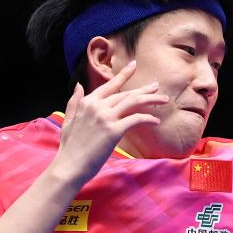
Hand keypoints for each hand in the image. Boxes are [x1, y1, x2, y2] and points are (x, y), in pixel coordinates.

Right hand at [54, 60, 167, 182]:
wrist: (69, 166)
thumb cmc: (70, 147)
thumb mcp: (68, 120)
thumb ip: (74, 101)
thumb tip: (78, 85)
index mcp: (87, 102)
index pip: (109, 85)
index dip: (123, 75)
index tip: (134, 65)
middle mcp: (96, 106)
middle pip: (125, 94)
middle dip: (144, 90)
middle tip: (157, 87)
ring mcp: (105, 117)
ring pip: (133, 102)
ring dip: (151, 100)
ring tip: (164, 100)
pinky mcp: (113, 130)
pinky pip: (136, 119)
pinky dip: (148, 118)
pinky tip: (156, 120)